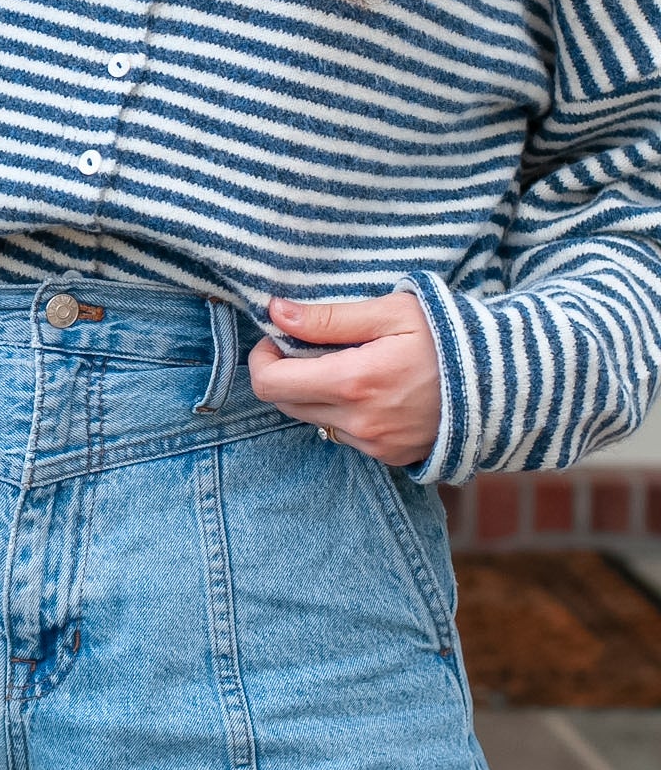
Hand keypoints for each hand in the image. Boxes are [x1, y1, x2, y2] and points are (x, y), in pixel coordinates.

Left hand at [248, 291, 441, 466]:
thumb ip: (328, 318)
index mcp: (353, 382)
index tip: (278, 336)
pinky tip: (369, 388)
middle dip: (285, 373)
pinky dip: (341, 411)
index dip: (263, 357)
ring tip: (346, 364)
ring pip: (312, 420)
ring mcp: (374, 445)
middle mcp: (358, 422)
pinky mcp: (388, 457)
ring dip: (313, 393)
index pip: (270, 382)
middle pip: (285, 403)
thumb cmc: (447, 337)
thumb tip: (276, 313)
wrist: (504, 383)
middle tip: (310, 345)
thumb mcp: (390, 313)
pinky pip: (342, 435)